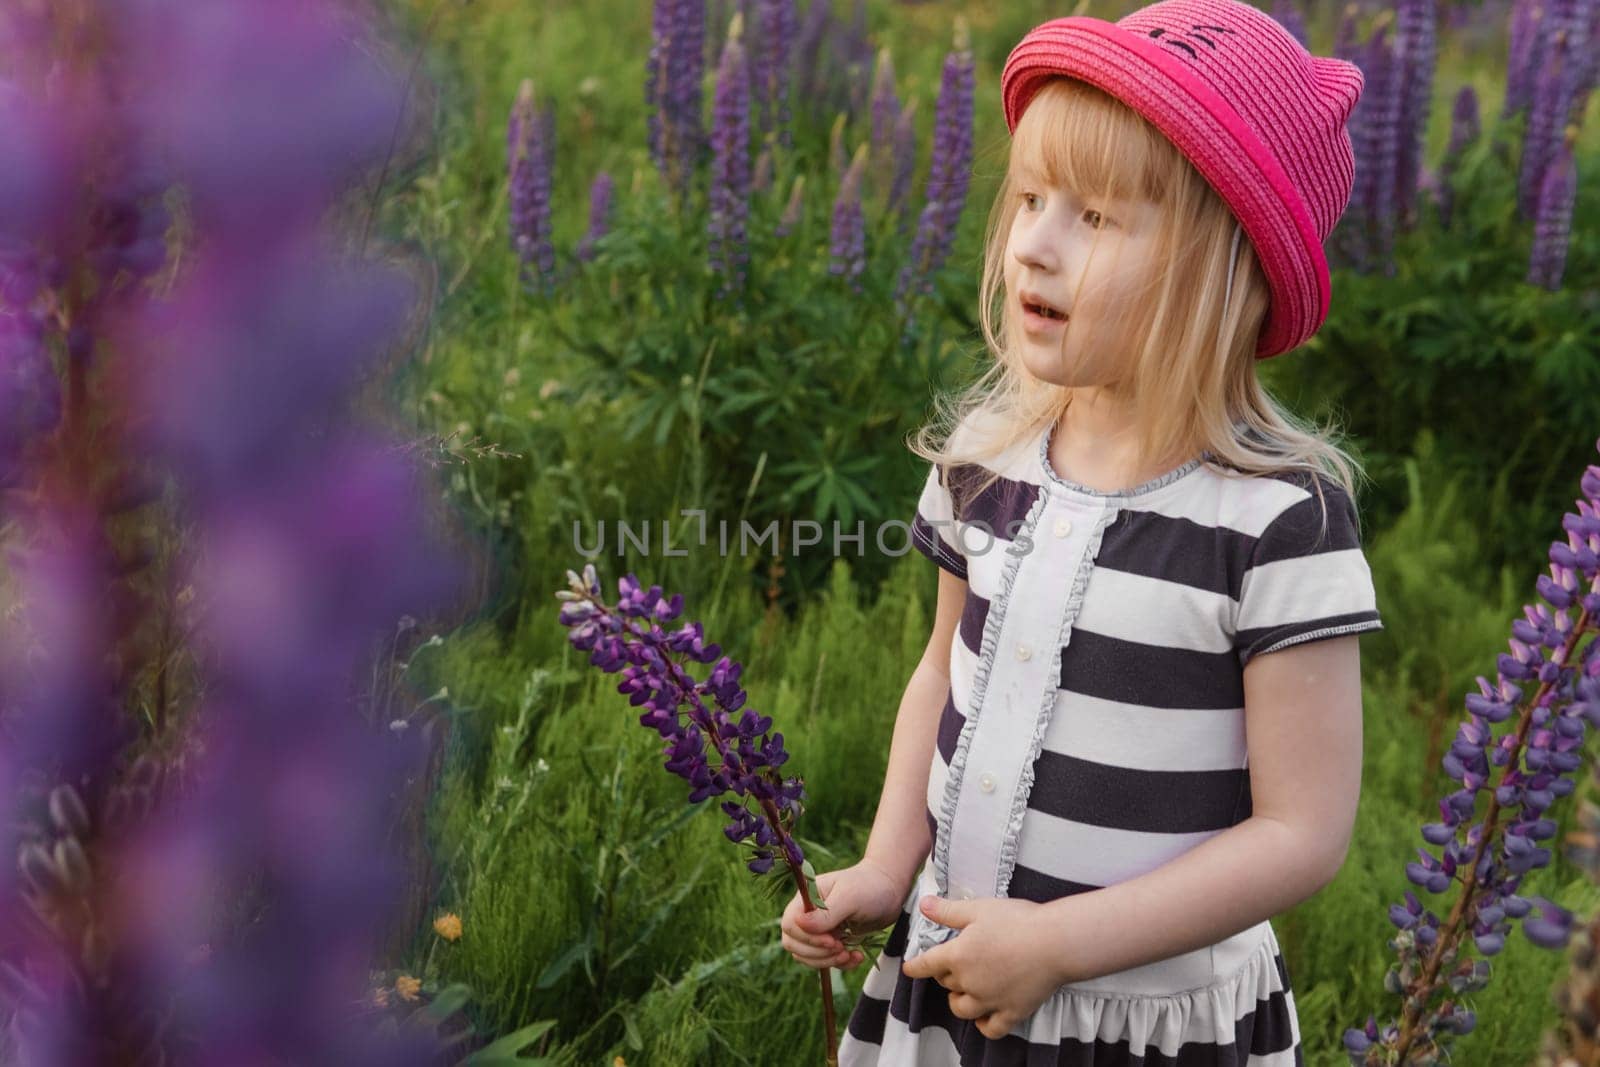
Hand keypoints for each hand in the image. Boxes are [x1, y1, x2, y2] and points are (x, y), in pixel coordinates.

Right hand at [780, 858, 908, 971]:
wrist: (891, 891)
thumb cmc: (870, 887)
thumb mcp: (849, 897)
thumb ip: (825, 913)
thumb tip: (799, 924)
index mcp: (806, 897)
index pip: (790, 924)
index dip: (807, 938)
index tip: (831, 940)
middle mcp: (809, 914)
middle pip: (793, 943)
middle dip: (816, 953)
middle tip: (840, 948)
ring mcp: (819, 929)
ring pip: (807, 956)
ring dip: (827, 961)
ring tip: (849, 954)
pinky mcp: (832, 941)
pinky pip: (826, 960)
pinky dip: (841, 964)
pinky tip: (857, 956)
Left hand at [899, 894, 1065, 1040]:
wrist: (1055, 942)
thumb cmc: (1018, 921)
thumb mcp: (978, 909)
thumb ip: (948, 911)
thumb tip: (924, 905)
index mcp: (957, 956)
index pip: (926, 965)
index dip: (915, 966)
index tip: (910, 968)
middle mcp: (969, 983)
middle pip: (946, 984)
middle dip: (946, 974)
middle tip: (956, 963)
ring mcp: (990, 1001)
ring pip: (962, 1009)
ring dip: (958, 1001)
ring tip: (964, 992)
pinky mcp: (1012, 1012)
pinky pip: (990, 1028)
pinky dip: (983, 1024)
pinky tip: (984, 1016)